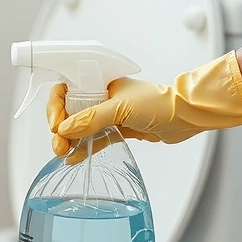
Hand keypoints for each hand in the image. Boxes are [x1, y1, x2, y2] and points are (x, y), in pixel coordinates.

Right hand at [47, 51, 241, 156]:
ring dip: (70, 140)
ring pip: (81, 127)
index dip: (57, 107)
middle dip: (61, 128)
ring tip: (63, 153)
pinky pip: (95, 139)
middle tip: (59, 145)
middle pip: (70, 111)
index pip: (67, 90)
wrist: (185, 116)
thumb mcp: (121, 109)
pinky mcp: (118, 130)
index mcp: (99, 83)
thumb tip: (64, 129)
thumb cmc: (159, 103)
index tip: (56, 124)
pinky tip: (74, 158)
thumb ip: (91, 119)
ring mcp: (110, 114)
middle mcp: (102, 97)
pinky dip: (84, 148)